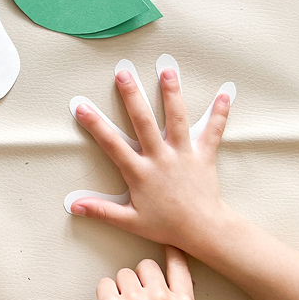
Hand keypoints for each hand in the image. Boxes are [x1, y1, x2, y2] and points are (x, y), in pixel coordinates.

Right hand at [68, 56, 234, 250]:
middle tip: (123, 72)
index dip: (95, 125)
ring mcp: (183, 154)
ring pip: (177, 118)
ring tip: (167, 69)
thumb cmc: (166, 226)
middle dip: (132, 95)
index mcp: (140, 172)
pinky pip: (213, 131)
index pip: (112, 144)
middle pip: (144, 121)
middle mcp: (161, 158)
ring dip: (172, 93)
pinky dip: (220, 112)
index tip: (81, 106)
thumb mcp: (130, 221)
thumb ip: (101, 211)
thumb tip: (74, 205)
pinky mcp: (204, 155)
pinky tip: (225, 93)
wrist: (203, 230)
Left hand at [93, 246, 194, 299]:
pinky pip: (105, 283)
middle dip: (140, 276)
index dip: (172, 252)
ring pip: (124, 273)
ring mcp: (135, 299)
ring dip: (122, 287)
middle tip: (137, 299)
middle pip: (146, 264)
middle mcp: (161, 297)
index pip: (179, 264)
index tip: (168, 245)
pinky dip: (105, 295)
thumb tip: (172, 280)